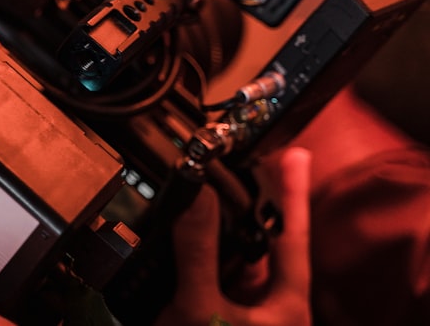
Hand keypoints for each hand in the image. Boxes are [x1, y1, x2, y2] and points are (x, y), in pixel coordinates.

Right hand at [155, 147, 311, 325]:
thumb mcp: (201, 309)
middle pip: (254, 241)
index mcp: (283, 302)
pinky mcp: (213, 320)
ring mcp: (240, 313)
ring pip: (226, 261)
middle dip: (236, 207)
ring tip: (186, 208)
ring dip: (206, 237)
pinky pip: (203, 281)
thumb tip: (196, 198)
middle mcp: (267, 306)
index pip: (292, 233)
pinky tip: (167, 254)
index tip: (298, 155)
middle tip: (224, 171)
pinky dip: (187, 262)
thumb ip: (198, 254)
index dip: (294, 191)